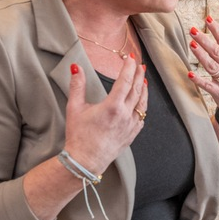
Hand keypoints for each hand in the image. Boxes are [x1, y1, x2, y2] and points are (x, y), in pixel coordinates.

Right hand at [63, 58, 147, 172]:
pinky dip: (142, 107)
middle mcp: (125, 115)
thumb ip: (77, 85)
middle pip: (137, 90)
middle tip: (140, 65)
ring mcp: (130, 126)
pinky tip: (141, 103)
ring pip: (142, 104)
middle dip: (139, 75)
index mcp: (112, 106)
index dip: (129, 67)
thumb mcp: (74, 108)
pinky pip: (141, 117)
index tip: (131, 58)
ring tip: (144, 80)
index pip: (125, 81)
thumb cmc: (78, 136)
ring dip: (144, 90)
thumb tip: (76, 67)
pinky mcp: (132, 135)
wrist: (85, 161)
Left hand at [187, 16, 218, 122]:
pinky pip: (208, 86)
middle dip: (205, 40)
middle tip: (193, 30)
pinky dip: (199, 80)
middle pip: (217, 52)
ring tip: (192, 45)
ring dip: (202, 55)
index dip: (217, 30)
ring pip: (212, 66)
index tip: (208, 18)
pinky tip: (190, 74)